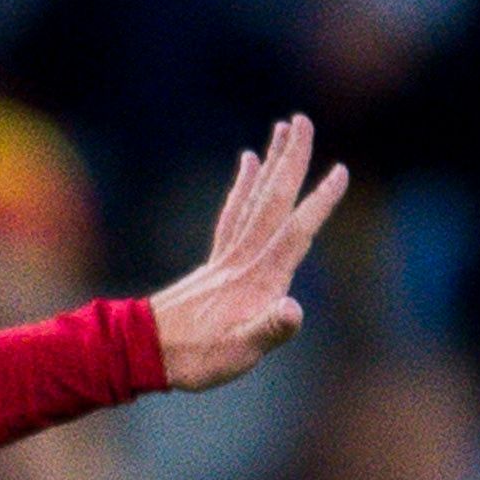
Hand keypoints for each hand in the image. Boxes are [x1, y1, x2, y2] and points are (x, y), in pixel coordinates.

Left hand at [145, 114, 353, 390]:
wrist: (140, 355)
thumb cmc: (195, 359)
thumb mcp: (239, 352)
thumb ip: (270, 330)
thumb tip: (293, 309)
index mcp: (259, 279)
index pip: (295, 233)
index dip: (319, 204)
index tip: (340, 171)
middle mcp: (243, 260)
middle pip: (271, 200)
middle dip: (290, 160)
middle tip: (301, 120)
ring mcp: (226, 259)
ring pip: (253, 200)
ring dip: (270, 164)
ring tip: (280, 130)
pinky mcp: (214, 263)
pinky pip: (233, 213)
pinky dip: (243, 186)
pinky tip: (247, 165)